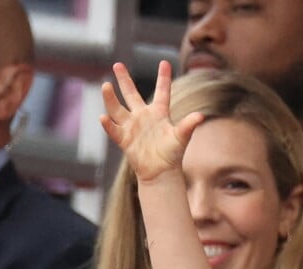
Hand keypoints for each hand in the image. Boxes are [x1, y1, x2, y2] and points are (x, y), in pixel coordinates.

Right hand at [101, 60, 203, 181]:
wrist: (160, 173)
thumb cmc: (172, 155)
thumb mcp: (181, 138)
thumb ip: (188, 125)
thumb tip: (200, 116)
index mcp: (159, 113)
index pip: (162, 92)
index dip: (163, 78)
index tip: (164, 62)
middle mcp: (143, 117)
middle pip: (131, 94)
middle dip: (124, 80)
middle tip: (117, 64)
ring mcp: (132, 127)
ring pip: (118, 110)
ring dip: (111, 98)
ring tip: (106, 85)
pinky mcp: (125, 140)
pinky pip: (114, 130)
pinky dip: (108, 125)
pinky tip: (103, 117)